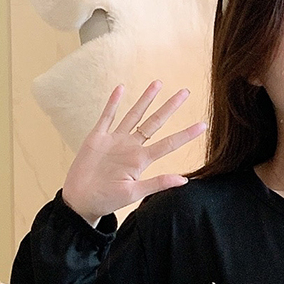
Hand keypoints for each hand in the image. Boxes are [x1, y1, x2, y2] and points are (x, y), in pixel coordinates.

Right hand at [61, 82, 205, 224]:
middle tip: (185, 92)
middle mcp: (131, 147)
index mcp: (141, 160)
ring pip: (133, 115)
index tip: (202, 125)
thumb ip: (157, 183)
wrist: (81, 200)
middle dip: (170, 107)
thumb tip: (184, 180)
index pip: (168, 144)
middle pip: (154, 122)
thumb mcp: (134, 193)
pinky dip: (113, 102)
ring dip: (145, 99)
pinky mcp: (97, 137)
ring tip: (158, 83)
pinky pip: (107, 116)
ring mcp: (115, 140)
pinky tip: (121, 88)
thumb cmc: (107, 200)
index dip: (185, 134)